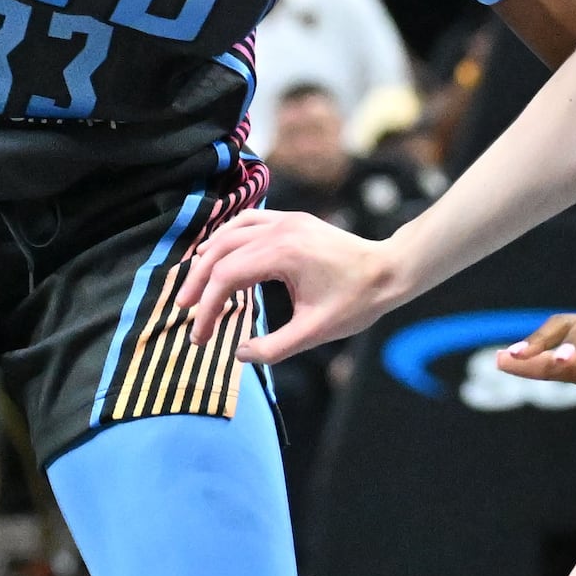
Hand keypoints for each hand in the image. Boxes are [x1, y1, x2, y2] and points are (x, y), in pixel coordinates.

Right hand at [178, 209, 409, 363]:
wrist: (390, 270)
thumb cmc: (357, 301)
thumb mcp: (315, 332)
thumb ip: (274, 347)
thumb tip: (239, 354)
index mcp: (283, 254)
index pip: (227, 277)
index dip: (208, 308)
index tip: (201, 337)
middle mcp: (280, 230)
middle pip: (220, 252)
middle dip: (199, 283)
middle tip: (185, 311)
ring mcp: (286, 220)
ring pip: (230, 232)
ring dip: (208, 258)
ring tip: (195, 286)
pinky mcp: (292, 220)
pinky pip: (248, 221)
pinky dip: (227, 238)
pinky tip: (219, 255)